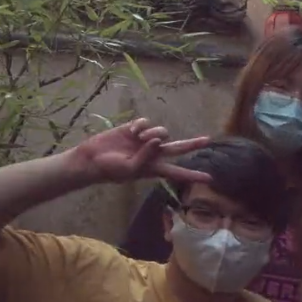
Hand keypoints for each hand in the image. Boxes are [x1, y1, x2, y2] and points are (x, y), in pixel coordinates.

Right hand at [70, 118, 210, 183]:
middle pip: (178, 148)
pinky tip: (132, 131)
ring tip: (139, 137)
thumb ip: (146, 157)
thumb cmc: (110, 169)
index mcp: (154, 168)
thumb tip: (159, 140)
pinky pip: (147, 122)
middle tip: (208, 140)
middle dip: (192, 144)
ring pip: (162, 132)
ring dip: (153, 132)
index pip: (178, 172)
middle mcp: (153, 153)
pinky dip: (142, 125)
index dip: (193, 175)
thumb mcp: (130, 169)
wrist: (92, 158)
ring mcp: (145, 141)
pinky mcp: (135, 129)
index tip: (210, 178)